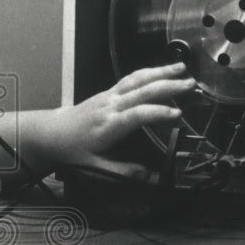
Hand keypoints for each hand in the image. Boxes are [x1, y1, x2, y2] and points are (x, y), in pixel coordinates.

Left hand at [47, 63, 195, 178]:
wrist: (54, 132)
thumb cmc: (74, 149)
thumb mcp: (96, 167)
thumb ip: (124, 171)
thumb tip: (149, 176)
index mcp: (109, 125)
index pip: (137, 115)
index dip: (158, 113)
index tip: (177, 114)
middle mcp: (111, 105)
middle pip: (142, 90)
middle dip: (168, 85)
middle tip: (190, 84)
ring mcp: (109, 95)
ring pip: (137, 79)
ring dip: (160, 72)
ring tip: (181, 68)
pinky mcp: (109, 92)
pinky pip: (131, 78)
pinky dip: (149, 72)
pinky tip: (162, 71)